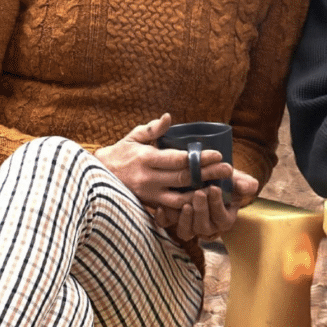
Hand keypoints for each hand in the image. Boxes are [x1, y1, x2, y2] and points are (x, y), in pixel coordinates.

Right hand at [95, 114, 231, 209]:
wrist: (98, 176)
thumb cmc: (120, 152)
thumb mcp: (134, 136)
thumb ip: (153, 129)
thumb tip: (168, 117)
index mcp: (146, 159)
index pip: (178, 160)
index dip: (199, 158)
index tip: (217, 155)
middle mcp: (148, 179)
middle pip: (184, 179)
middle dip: (208, 174)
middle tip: (228, 170)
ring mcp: (149, 195)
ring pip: (180, 199)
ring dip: (201, 194)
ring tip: (220, 188)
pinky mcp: (148, 205)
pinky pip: (171, 209)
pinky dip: (187, 206)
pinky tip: (202, 201)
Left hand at [161, 169, 259, 241]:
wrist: (204, 180)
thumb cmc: (221, 180)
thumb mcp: (234, 179)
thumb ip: (243, 182)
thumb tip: (251, 186)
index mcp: (224, 220)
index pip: (221, 218)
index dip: (217, 205)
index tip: (214, 188)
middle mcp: (207, 228)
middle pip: (203, 227)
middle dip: (201, 211)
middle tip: (199, 193)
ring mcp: (190, 226)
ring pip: (186, 231)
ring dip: (185, 219)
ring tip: (185, 203)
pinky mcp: (173, 221)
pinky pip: (167, 225)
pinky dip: (164, 218)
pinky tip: (163, 206)